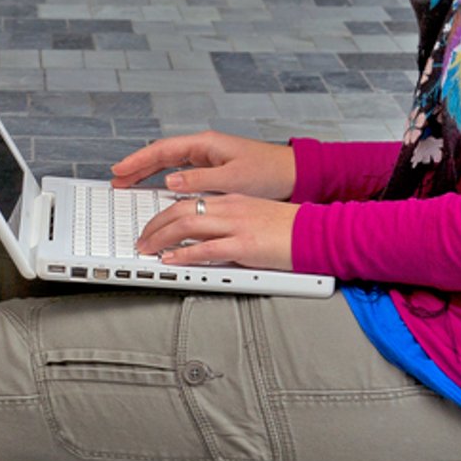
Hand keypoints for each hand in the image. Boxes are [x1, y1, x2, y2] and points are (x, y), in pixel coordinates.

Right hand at [108, 131, 296, 200]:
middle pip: (162, 154)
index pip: (163, 150)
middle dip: (137, 165)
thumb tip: (170, 180)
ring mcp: (209, 158)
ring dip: (148, 172)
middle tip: (117, 179)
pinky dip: (165, 178)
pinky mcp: (215, 170)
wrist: (294, 175)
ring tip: (129, 183)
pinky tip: (157, 186)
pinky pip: (182, 171)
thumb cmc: (269, 173)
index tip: (120, 170)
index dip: (139, 160)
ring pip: (170, 163)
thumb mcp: (233, 178)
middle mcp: (205, 148)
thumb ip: (200, 180)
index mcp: (206, 144)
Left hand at [134, 192, 297, 271]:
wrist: (317, 232)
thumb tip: (209, 236)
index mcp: (232, 201)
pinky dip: (184, 255)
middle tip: (143, 239)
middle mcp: (230, 209)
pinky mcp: (244, 245)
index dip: (165, 214)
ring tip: (148, 249)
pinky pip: (206, 249)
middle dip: (155, 225)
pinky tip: (172, 260)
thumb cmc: (290, 229)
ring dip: (161, 238)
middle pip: (180, 210)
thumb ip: (231, 223)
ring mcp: (236, 226)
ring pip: (187, 225)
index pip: (189, 201)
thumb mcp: (255, 217)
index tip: (153, 225)